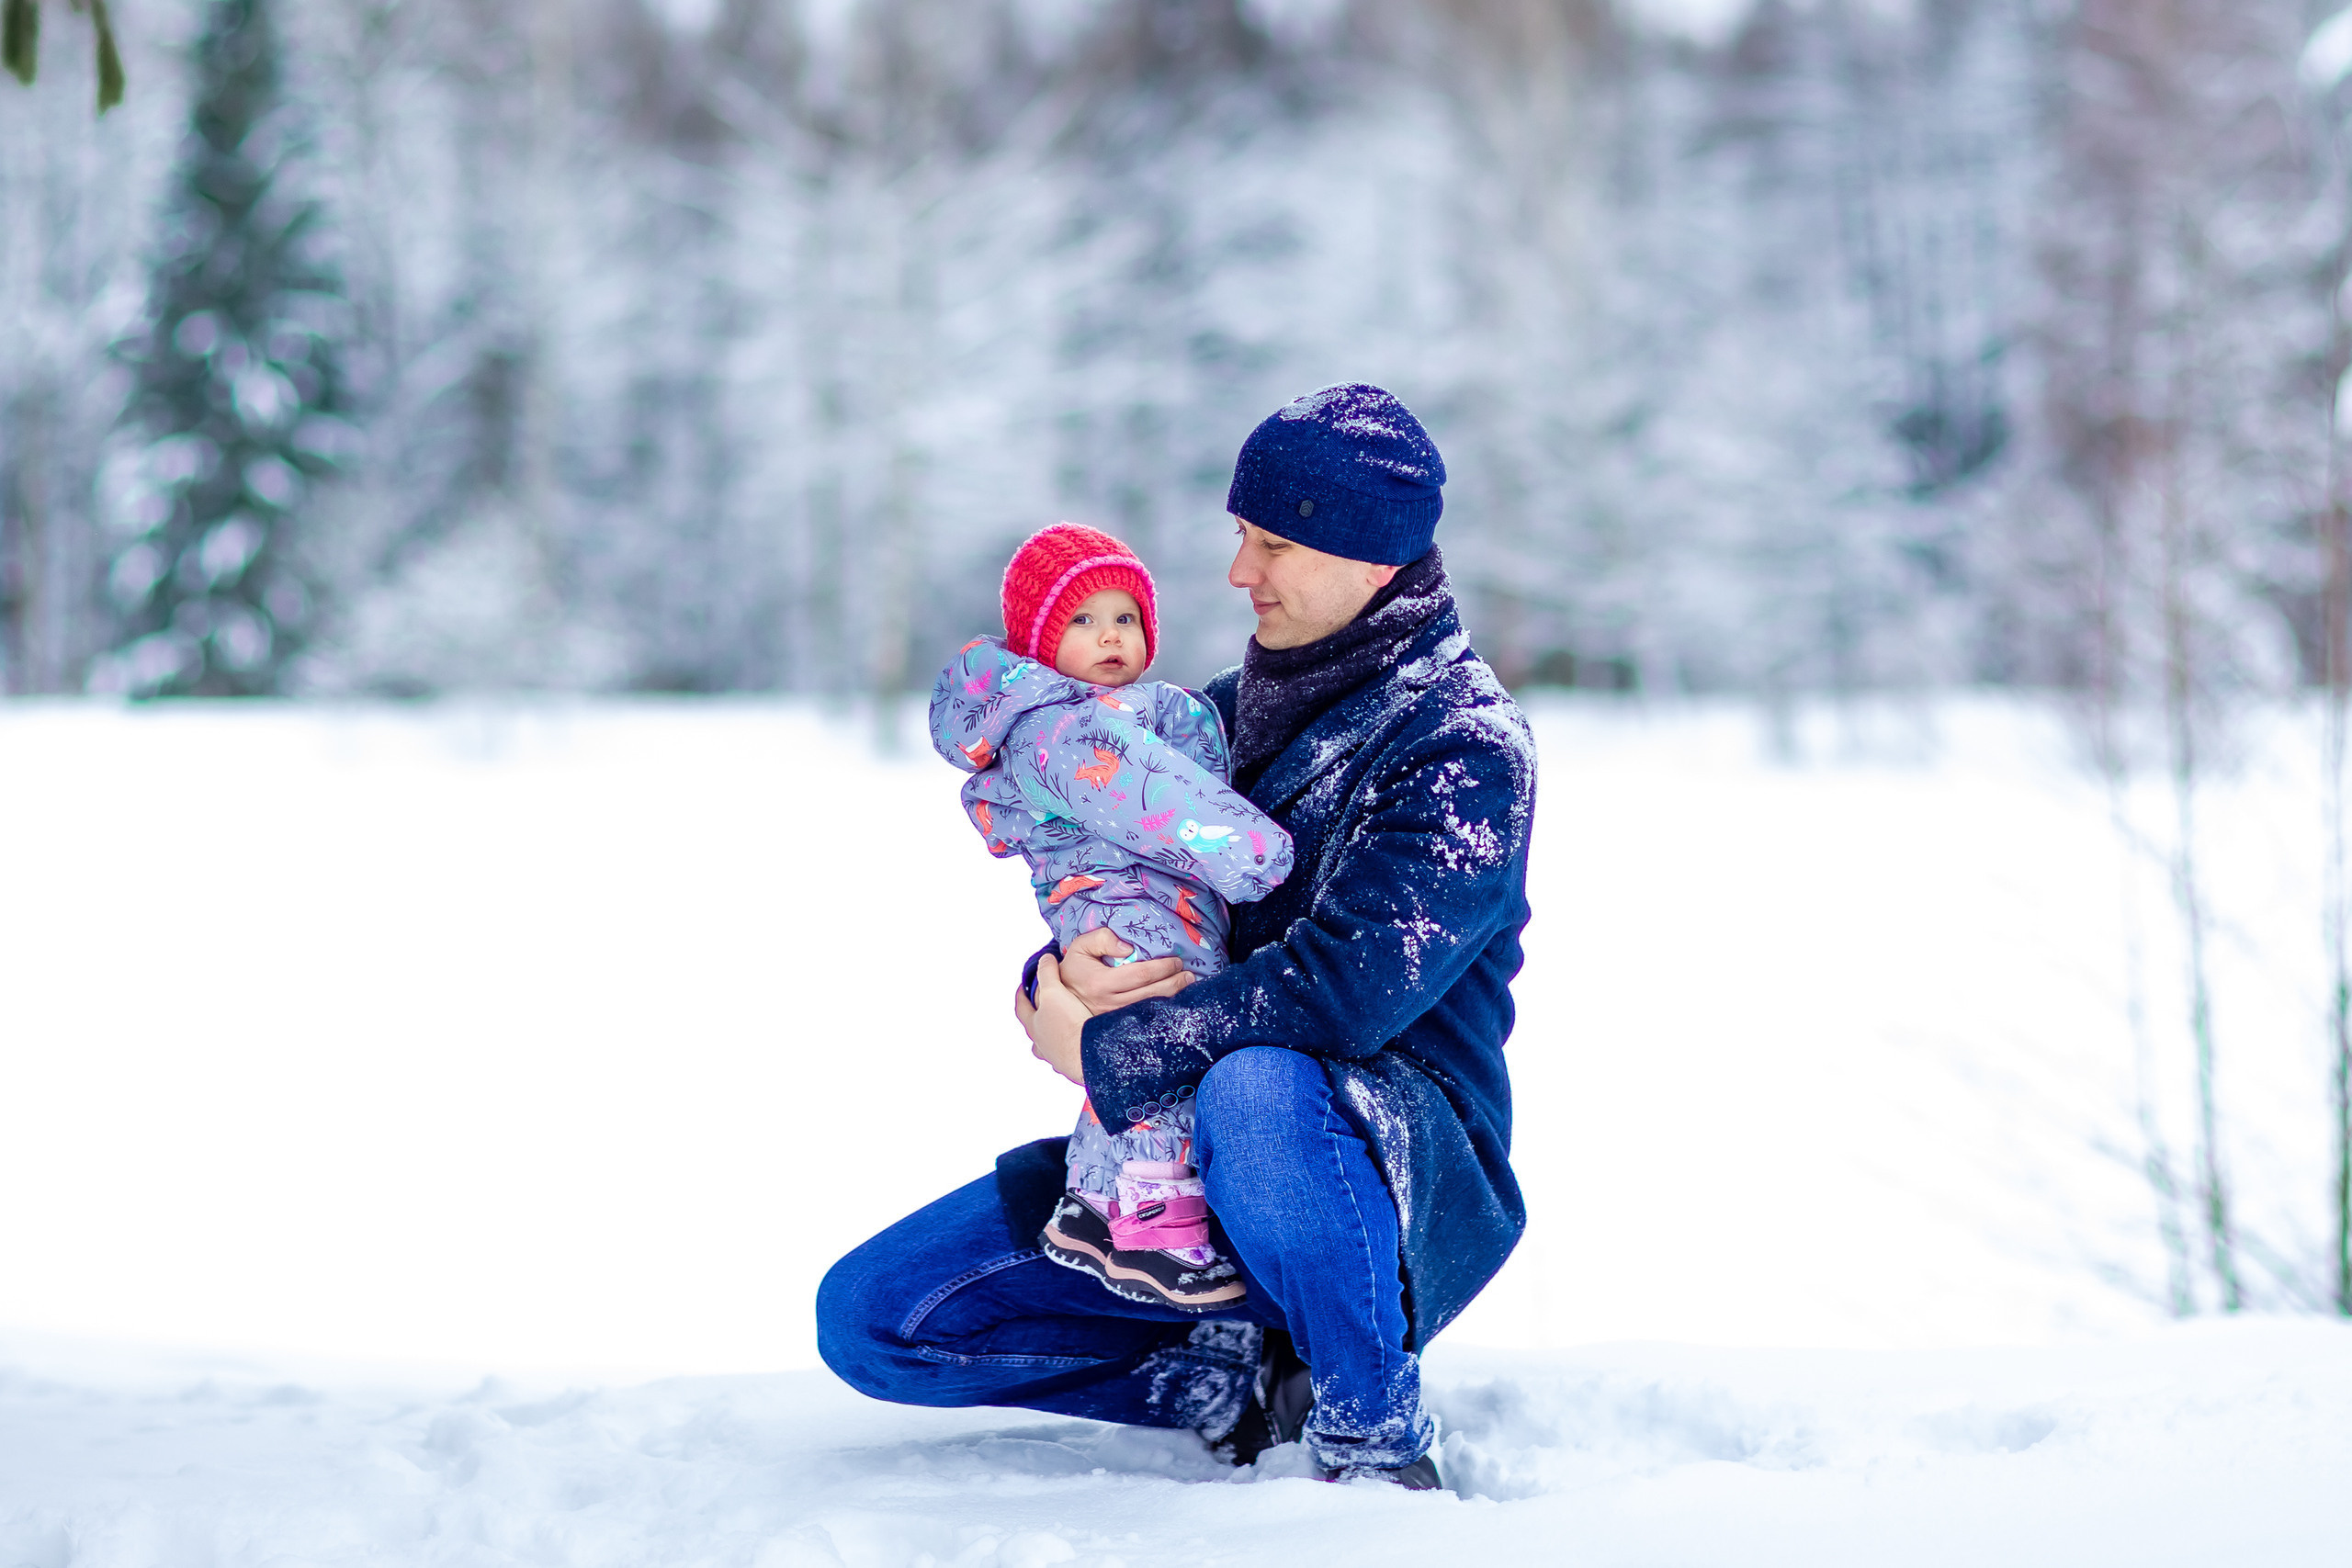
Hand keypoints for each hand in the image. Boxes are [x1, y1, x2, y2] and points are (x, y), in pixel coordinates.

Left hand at [1012, 955, 1089, 1085]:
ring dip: (1053, 1037)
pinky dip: (1071, 1048)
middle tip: (1042, 1010)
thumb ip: (1047, 974)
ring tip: (1062, 1029)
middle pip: (1033, 1030)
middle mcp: (1042, 1043)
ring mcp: (1056, 1056)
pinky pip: (1068, 1055)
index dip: (1021, 995)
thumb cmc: (1069, 1026)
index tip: (1022, 988)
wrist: (1089, 1053)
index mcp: (1034, 1025)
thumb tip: (1044, 960)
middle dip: (1036, 1019)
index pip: (1021, 1007)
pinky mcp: (1072, 1064)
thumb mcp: (1054, 991)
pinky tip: (1080, 1043)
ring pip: (1049, 1045)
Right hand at [1056, 926, 1192, 1013]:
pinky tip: (1173, 1003)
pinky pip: (1144, 1019)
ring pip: (1151, 1009)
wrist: (1059, 999)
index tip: (1176, 961)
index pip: (1141, 974)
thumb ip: (1102, 939)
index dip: (1163, 967)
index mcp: (1101, 982)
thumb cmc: (1073, 970)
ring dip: (1172, 998)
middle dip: (1175, 984)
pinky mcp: (1116, 1027)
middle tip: (1189, 975)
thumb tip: (1127, 947)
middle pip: (1151, 994)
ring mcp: (1114, 1018)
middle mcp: (1109, 1003)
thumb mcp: (1079, 947)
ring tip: (1187, 986)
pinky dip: (1162, 1011)